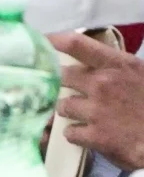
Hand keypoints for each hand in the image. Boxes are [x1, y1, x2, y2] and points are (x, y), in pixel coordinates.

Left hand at [52, 32, 143, 170]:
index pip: (76, 44)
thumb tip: (93, 62)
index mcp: (118, 65)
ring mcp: (97, 110)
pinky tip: (87, 135)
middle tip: (68, 90)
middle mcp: (102, 84)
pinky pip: (70, 132)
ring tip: (83, 116)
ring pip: (62, 106)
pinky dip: (75, 135)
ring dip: (69, 111)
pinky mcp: (96, 136)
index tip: (42, 41)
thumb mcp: (141, 76)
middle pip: (62, 76)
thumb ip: (116, 67)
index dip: (53, 40)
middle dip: (61, 83)